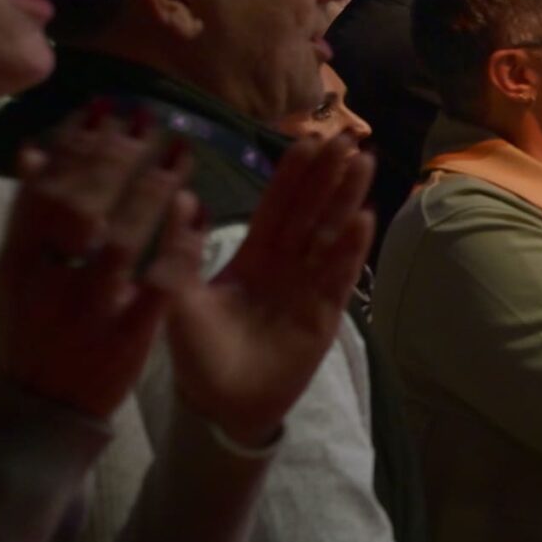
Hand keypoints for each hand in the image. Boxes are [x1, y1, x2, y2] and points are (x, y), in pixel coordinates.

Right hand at [0, 111, 201, 422]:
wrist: (39, 411)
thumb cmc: (30, 332)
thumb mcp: (15, 276)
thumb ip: (27, 218)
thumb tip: (36, 149)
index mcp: (16, 263)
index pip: (43, 191)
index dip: (75, 145)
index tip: (104, 108)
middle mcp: (47, 283)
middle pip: (82, 206)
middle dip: (116, 157)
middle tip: (149, 121)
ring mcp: (87, 312)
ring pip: (121, 241)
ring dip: (151, 191)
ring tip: (179, 154)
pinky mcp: (127, 338)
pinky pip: (159, 285)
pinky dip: (178, 247)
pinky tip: (199, 214)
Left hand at [166, 135, 375, 445]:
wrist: (221, 404)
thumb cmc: (197, 354)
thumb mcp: (177, 298)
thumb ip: (181, 250)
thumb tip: (180, 196)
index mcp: (252, 254)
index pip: (276, 205)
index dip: (292, 174)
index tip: (307, 139)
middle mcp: (286, 263)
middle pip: (311, 210)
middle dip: (329, 174)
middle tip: (347, 136)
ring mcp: (308, 286)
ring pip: (330, 233)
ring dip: (347, 199)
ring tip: (364, 162)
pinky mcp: (325, 313)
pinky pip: (339, 274)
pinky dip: (351, 247)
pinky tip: (364, 218)